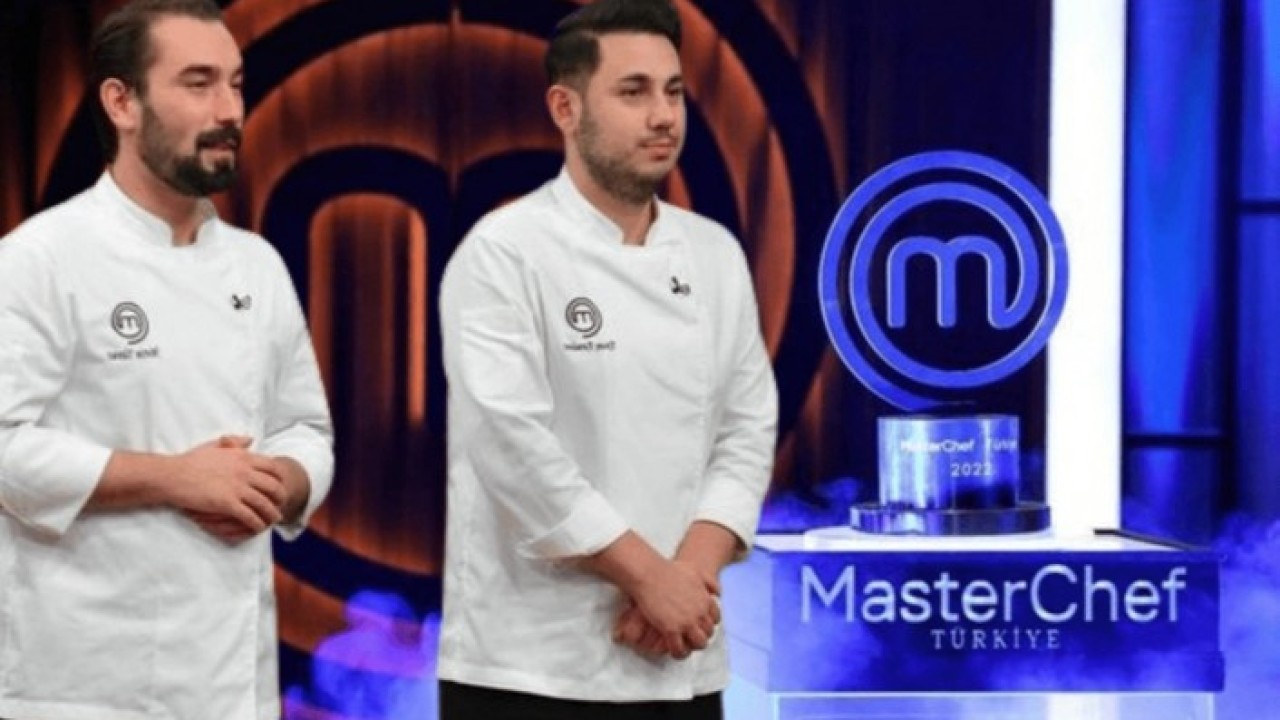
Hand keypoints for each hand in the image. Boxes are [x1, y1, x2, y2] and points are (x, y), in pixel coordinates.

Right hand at [168, 435, 286, 538]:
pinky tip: (257, 528)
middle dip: (280, 498)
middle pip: (274, 487)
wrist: (172, 475)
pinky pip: (250, 516)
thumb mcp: (215, 446)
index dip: (280, 479)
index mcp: (243, 457)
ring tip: (273, 520)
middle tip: (280, 505)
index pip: (272, 467)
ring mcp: (237, 488)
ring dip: (271, 514)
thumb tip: (251, 440)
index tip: (279, 487)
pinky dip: (257, 524)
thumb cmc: (190, 461)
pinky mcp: (228, 503)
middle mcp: (244, 471)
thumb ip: (235, 442)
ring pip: (265, 504)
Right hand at [626, 559, 720, 658]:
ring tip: (683, 647)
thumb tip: (718, 593)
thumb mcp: (695, 571)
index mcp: (705, 600)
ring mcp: (687, 622)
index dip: (708, 624)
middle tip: (689, 637)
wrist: (650, 574)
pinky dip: (678, 653)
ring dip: (692, 647)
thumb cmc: (668, 570)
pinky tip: (673, 651)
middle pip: (708, 633)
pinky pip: (679, 649)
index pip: (715, 619)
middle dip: (700, 636)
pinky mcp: (671, 629)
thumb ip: (709, 582)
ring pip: (698, 644)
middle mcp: (700, 613)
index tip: (699, 625)